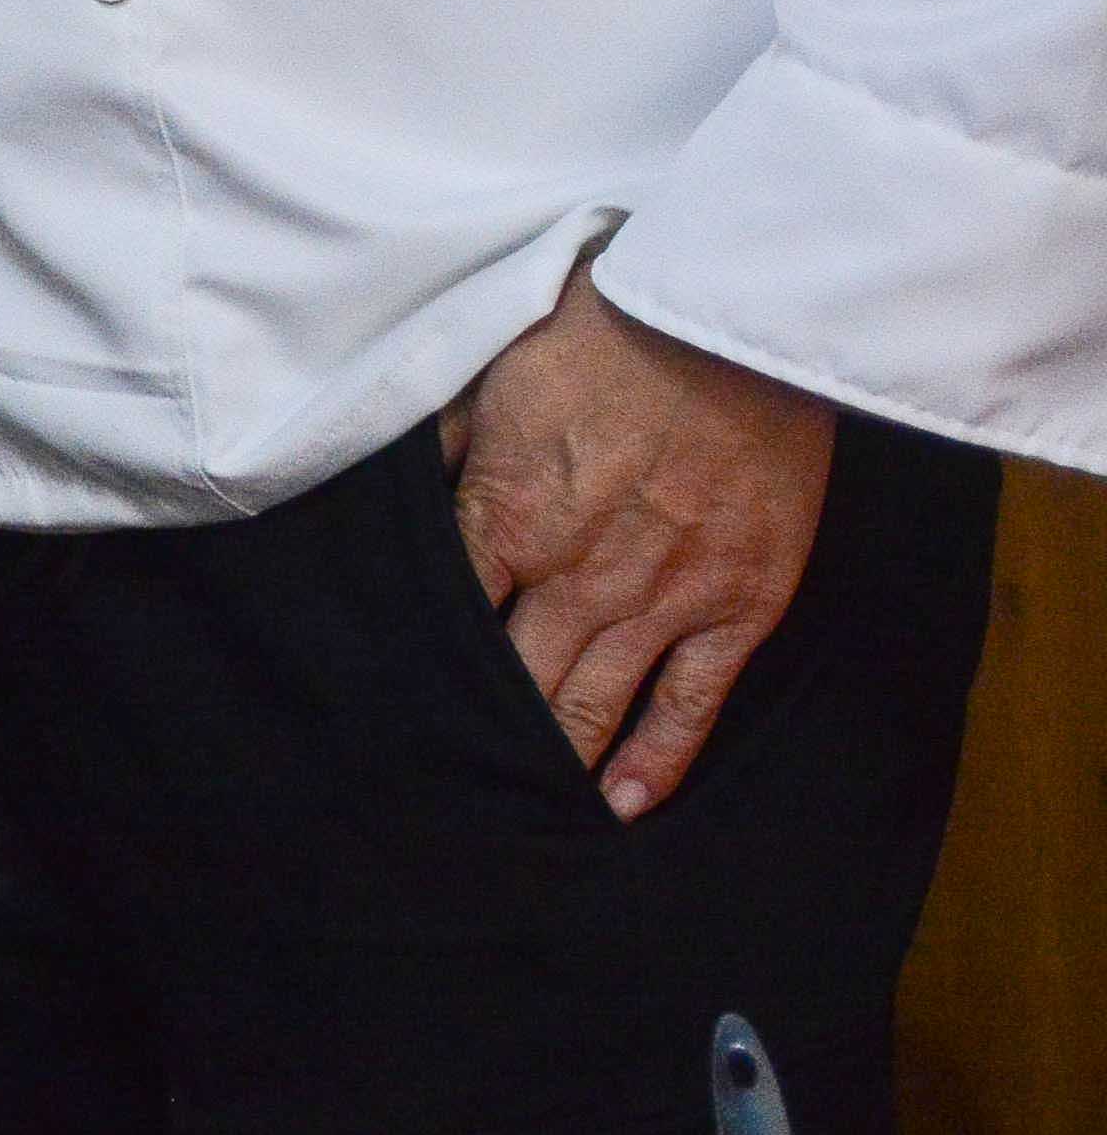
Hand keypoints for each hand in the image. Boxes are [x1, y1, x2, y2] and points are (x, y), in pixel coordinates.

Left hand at [440, 255, 834, 817]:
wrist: (735, 325)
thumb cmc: (606, 333)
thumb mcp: (491, 374)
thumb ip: (444, 444)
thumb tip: (393, 488)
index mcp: (507, 518)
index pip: (447, 616)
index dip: (420, 662)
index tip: (395, 706)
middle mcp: (578, 578)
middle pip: (514, 679)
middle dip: (480, 729)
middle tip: (447, 783)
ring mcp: (663, 600)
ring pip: (594, 705)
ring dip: (557, 760)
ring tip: (525, 809)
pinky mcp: (740, 606)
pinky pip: (692, 703)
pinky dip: (657, 760)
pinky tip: (624, 805)